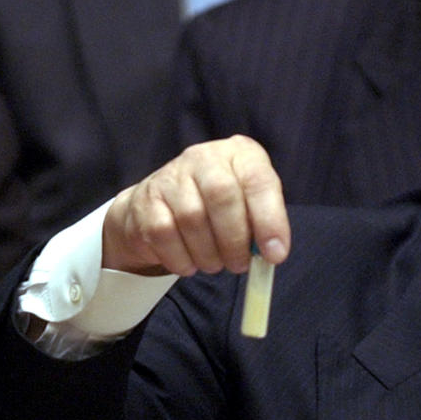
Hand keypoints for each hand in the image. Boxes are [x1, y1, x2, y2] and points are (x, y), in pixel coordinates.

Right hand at [102, 135, 289, 275]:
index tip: (275, 255)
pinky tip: (190, 263)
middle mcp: (204, 157)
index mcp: (239, 154)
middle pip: (222, 195)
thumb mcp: (247, 205)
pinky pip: (164, 234)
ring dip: (208, 254)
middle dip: (235, 240)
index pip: (258, 181)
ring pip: (192, 218)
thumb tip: (272, 253)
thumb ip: (262, 224)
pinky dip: (182, 258)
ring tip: (215, 264)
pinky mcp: (145, 199)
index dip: (270, 220)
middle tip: (240, 265)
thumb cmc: (217, 206)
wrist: (162, 202)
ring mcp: (171, 176)